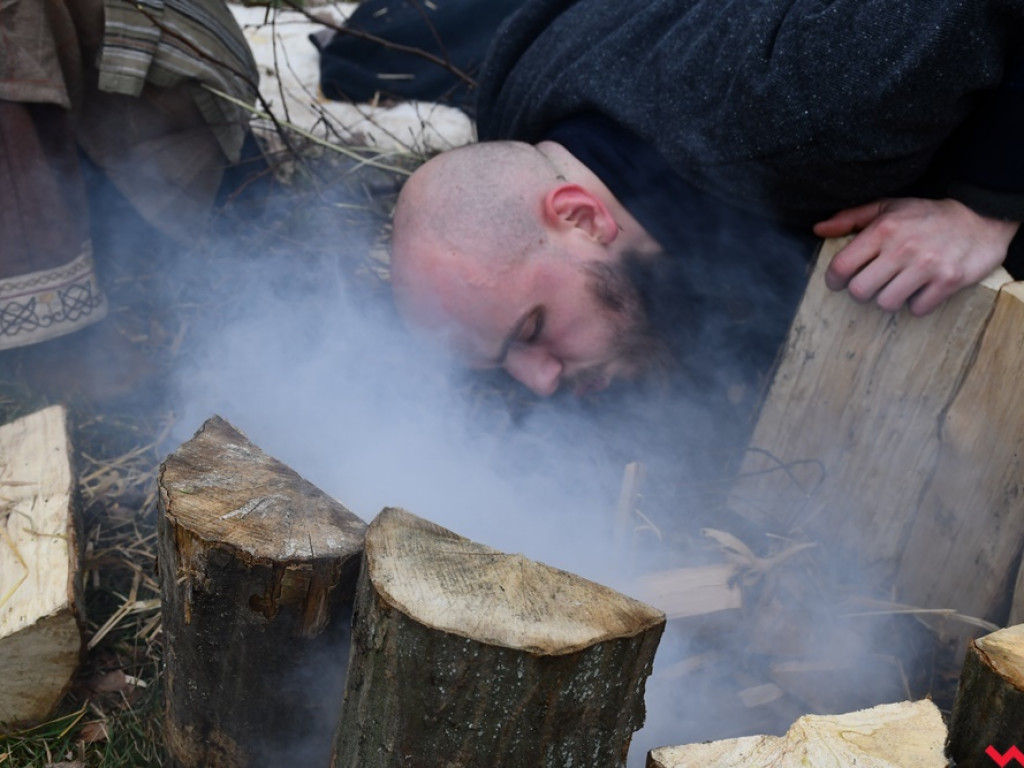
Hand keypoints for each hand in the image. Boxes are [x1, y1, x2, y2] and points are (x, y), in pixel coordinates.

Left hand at [813, 198, 1019, 315]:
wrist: (980, 217)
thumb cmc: (925, 216)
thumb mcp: (888, 208)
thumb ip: (851, 218)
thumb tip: (818, 229)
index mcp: (883, 230)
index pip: (841, 267)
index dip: (833, 280)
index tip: (838, 282)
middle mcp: (902, 248)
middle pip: (860, 291)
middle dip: (861, 291)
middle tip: (871, 284)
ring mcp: (926, 266)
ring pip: (886, 303)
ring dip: (888, 299)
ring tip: (897, 286)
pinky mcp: (948, 281)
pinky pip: (917, 309)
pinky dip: (916, 304)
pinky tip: (920, 290)